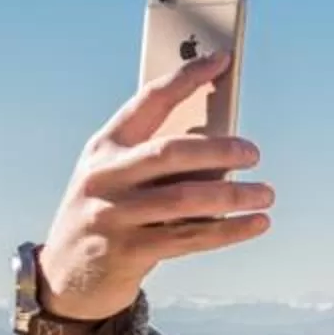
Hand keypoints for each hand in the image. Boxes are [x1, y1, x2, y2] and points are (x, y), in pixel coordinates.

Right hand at [38, 53, 274, 320]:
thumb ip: (158, 159)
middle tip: (253, 153)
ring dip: (235, 195)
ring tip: (266, 193)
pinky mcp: (128, 252)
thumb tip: (225, 150)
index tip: (223, 59)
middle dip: (220, 149)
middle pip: (171, 152)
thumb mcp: (118, 176)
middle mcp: (105, 176)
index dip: (187, 77)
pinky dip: (230, 230)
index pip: (149, 100)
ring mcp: (113, 215)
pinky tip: (257, 223)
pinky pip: (190, 237)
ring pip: (186, 198)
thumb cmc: (109, 212)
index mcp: (104, 146)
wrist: (66, 275)